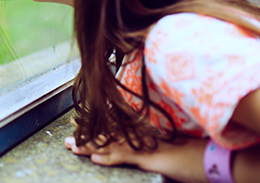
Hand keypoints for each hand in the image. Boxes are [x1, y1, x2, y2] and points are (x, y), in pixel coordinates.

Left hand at [64, 135, 207, 182]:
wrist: (213, 158)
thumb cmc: (195, 156)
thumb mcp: (168, 150)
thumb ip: (152, 147)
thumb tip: (141, 148)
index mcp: (145, 134)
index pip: (116, 129)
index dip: (97, 127)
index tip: (80, 123)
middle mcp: (143, 137)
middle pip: (109, 134)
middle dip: (87, 134)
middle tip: (68, 132)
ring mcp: (146, 147)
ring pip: (113, 144)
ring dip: (91, 146)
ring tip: (72, 146)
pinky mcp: (152, 159)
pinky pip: (128, 157)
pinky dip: (111, 158)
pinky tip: (96, 159)